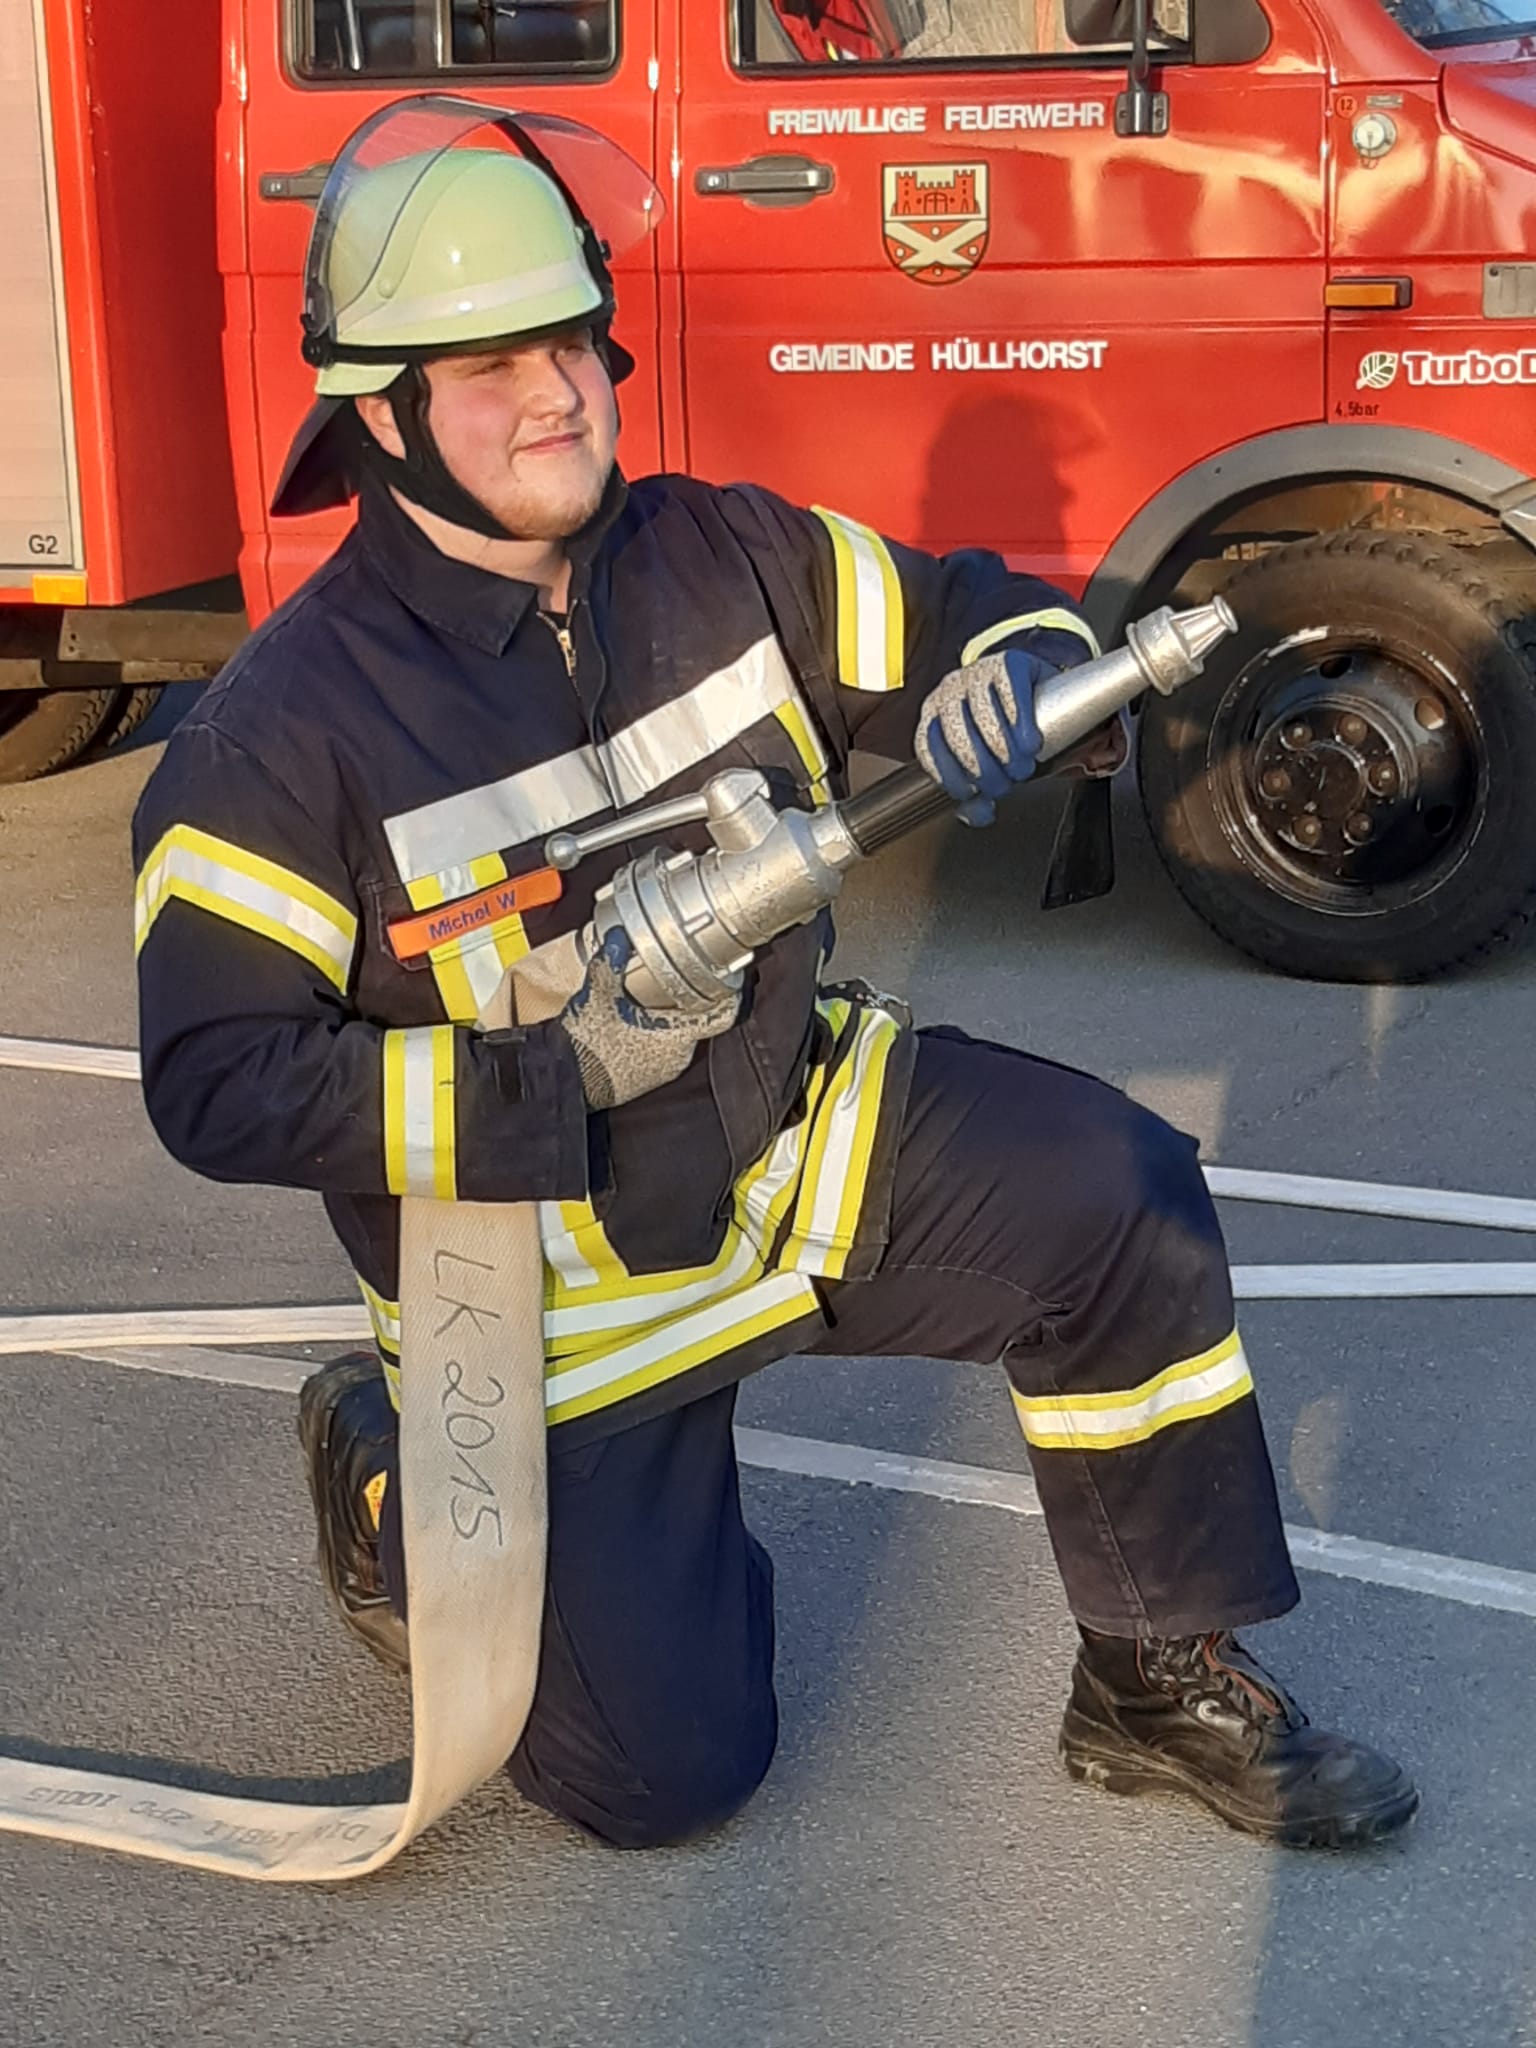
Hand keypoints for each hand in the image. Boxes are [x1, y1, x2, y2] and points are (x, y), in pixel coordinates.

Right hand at [559, 925, 738, 1110]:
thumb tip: (619, 935)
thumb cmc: (585, 1048)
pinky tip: (633, 1022)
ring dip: (669, 1017)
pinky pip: (661, 1051)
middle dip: (690, 997)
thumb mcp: (597, 995)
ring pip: (678, 1035)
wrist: (564, 1085)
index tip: (727, 974)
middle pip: (698, 1020)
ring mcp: (664, 1072)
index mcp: (678, 1036)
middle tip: (677, 974)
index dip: (729, 991)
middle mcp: (678, 1057)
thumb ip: (611, 961)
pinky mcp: (647, 1080)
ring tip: (650, 996)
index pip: (723, 1014)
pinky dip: (654, 1034)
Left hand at [915, 647, 1050, 826]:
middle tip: (1007, 783)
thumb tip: (979, 816)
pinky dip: (1021, 719)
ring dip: (1005, 748)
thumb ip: (977, 792)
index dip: (950, 776)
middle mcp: (949, 691)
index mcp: (934, 716)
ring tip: (1022, 766)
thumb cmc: (1005, 728)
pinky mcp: (1007, 662)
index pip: (929, 748)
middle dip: (984, 768)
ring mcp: (976, 672)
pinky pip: (1010, 689)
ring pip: (984, 714)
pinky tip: (1031, 741)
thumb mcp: (988, 760)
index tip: (973, 792)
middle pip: (958, 734)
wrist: (1035, 689)